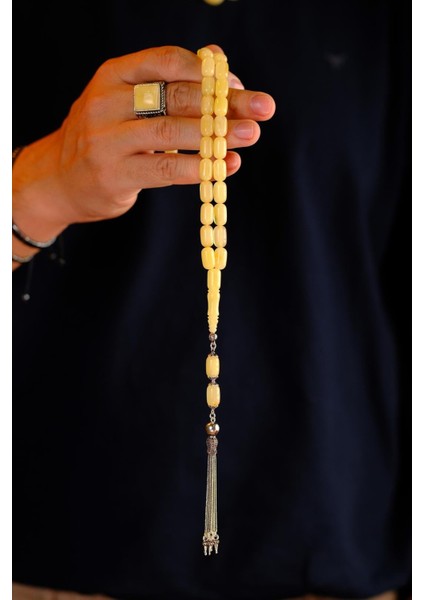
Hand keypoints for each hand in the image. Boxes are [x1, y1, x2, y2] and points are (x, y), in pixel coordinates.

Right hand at [13, 44, 275, 230]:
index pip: (168, 62)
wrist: (59, 179)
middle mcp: (106, 102)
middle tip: (263, 110)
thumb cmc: (107, 137)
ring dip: (217, 135)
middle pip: (177, 96)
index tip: (240, 86)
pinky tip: (224, 167)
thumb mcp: (129, 101)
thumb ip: (170, 83)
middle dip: (225, 103)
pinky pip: (165, 169)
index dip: (210, 73)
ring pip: (171, 131)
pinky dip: (199, 167)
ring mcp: (106, 140)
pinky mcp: (114, 175)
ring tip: (251, 136)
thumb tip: (217, 58)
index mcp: (114, 75)